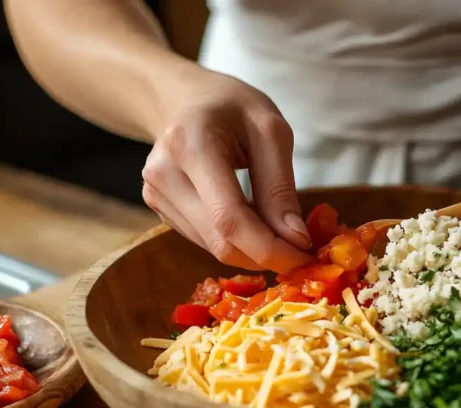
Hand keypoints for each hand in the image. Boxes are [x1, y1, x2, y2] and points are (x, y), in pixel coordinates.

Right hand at [141, 70, 312, 272]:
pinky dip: (234, 240)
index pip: (229, 219)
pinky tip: (250, 219)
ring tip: (277, 227)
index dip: (269, 248)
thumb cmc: (231, 106)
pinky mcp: (158, 207)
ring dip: (251, 249)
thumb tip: (295, 240)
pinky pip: (203, 239)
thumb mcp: (270, 131)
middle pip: (219, 241)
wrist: (183, 98)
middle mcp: (163, 174)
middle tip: (300, 249)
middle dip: (266, 254)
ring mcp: (155, 194)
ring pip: (212, 247)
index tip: (305, 256)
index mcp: (191, 145)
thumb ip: (280, 187)